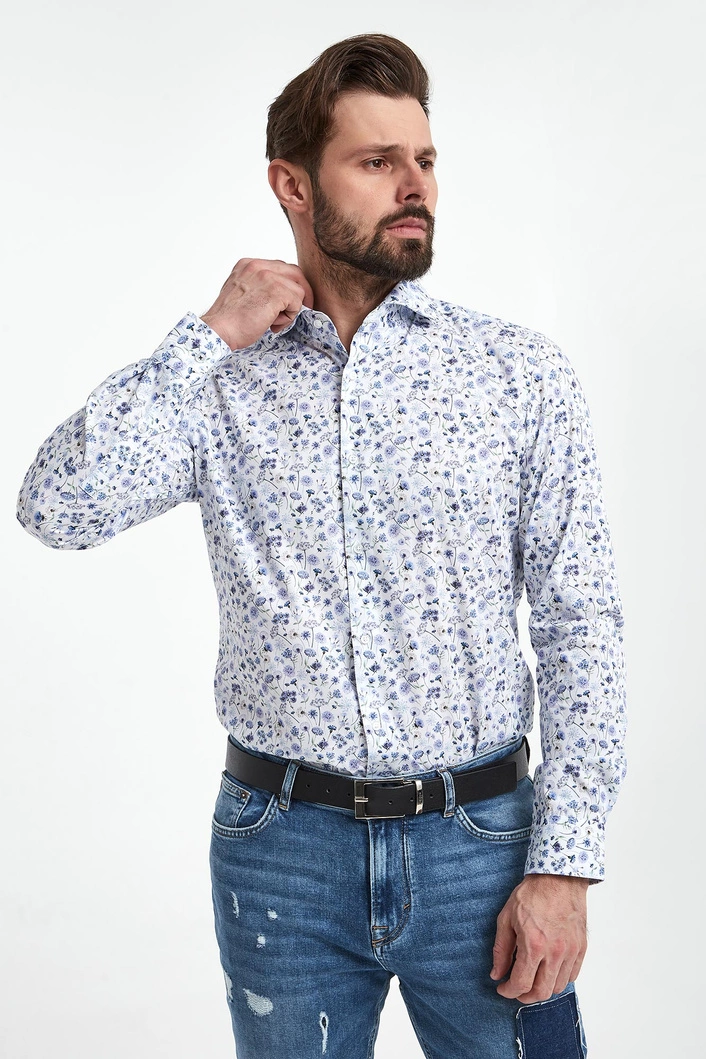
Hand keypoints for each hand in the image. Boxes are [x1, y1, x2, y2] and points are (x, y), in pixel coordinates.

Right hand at [200, 258, 314, 350]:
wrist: (219, 330)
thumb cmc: (228, 320)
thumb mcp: (242, 292)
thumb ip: (259, 287)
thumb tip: (280, 296)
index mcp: (248, 265)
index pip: (280, 268)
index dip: (288, 285)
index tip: (288, 301)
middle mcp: (258, 266)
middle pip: (295, 273)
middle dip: (301, 293)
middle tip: (297, 310)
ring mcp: (268, 277)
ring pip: (298, 289)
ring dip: (290, 309)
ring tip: (273, 322)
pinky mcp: (277, 291)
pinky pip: (297, 302)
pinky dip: (289, 317)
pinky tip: (272, 324)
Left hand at [490, 874, 588, 1003]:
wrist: (559, 878)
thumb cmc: (532, 895)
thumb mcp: (506, 918)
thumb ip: (501, 949)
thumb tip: (497, 974)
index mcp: (534, 945)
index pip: (521, 983)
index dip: (508, 991)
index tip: (502, 987)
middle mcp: (555, 953)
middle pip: (541, 992)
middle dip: (525, 996)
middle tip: (516, 989)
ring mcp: (571, 952)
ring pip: (557, 987)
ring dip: (542, 989)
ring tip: (531, 979)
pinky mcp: (581, 948)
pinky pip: (572, 976)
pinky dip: (559, 980)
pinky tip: (548, 971)